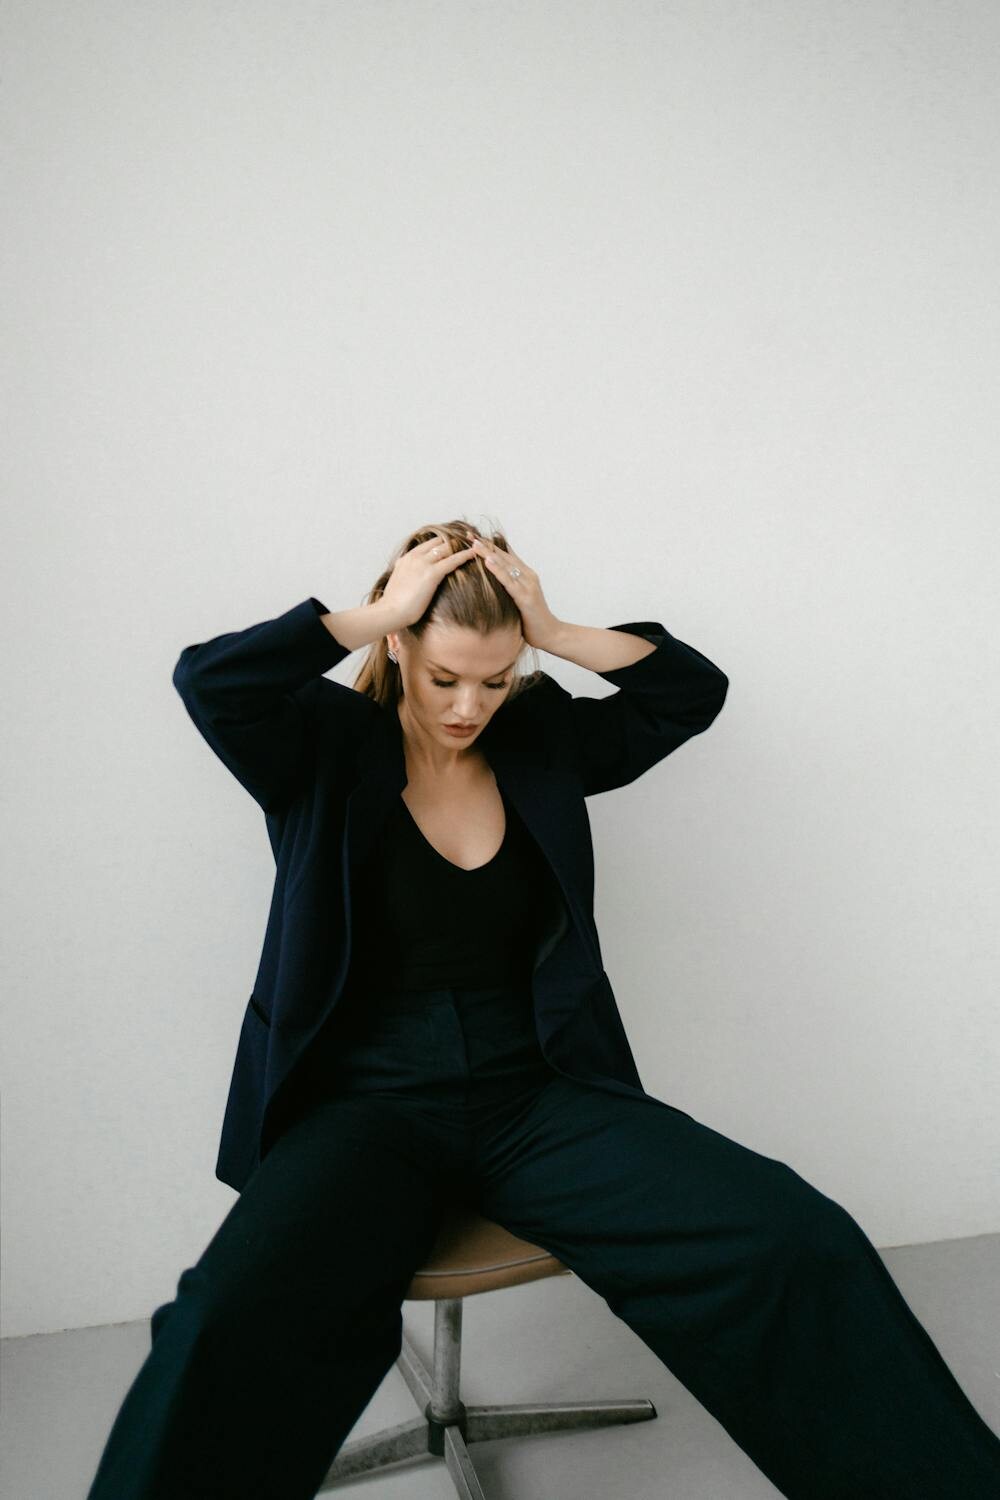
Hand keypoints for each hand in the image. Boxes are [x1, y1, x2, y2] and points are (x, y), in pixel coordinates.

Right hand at [379, 531, 476, 629]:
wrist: (389, 612)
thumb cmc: (394, 605)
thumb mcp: (400, 583)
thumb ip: (408, 576)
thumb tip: (414, 582)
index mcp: (407, 558)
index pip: (429, 544)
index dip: (443, 542)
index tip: (454, 542)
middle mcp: (415, 557)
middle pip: (439, 541)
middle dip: (454, 540)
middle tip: (468, 540)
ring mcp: (423, 563)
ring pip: (446, 547)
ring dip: (461, 545)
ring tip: (475, 545)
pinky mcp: (431, 574)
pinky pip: (452, 560)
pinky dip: (465, 556)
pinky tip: (474, 554)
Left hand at [468, 536, 561, 650]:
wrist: (550, 635)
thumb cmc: (532, 620)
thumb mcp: (517, 601)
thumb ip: (508, 590)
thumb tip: (491, 587)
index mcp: (525, 575)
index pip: (505, 556)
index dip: (489, 545)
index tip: (472, 537)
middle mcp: (527, 576)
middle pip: (504, 556)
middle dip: (486, 545)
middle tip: (469, 534)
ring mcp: (528, 585)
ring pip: (506, 565)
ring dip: (489, 553)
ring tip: (474, 543)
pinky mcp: (526, 597)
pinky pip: (509, 581)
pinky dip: (498, 570)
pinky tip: (487, 561)